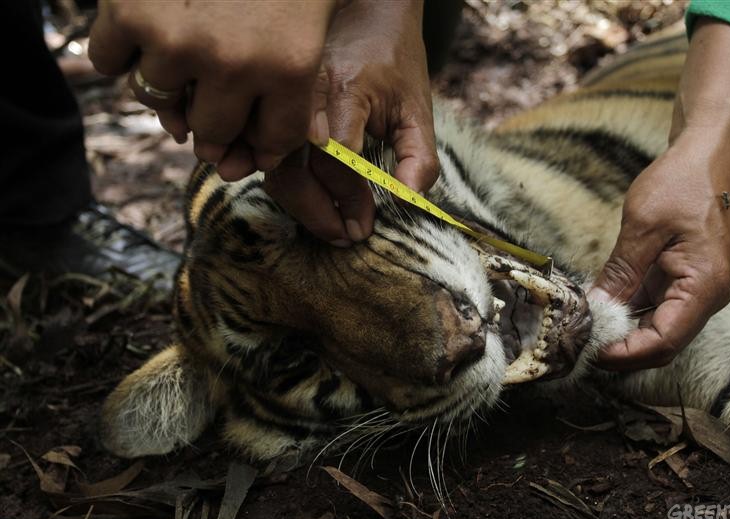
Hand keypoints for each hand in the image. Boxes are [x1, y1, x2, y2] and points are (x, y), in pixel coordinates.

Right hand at [89, 0, 339, 176]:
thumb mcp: (308, 14)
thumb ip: (285, 80)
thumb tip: (223, 155)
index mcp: (292, 66)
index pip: (273, 143)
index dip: (260, 139)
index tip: (252, 125)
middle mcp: (236, 64)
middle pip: (211, 132)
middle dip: (214, 114)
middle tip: (212, 79)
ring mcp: (178, 41)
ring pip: (156, 100)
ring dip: (166, 77)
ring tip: (181, 41)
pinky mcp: (129, 12)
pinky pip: (108, 63)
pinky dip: (118, 49)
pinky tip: (143, 24)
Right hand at [264, 0, 438, 243]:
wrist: (366, 9)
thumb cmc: (395, 59)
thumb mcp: (417, 106)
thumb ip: (419, 156)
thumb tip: (408, 200)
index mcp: (346, 91)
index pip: (337, 161)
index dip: (350, 200)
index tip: (364, 226)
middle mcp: (305, 95)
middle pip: (293, 171)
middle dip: (318, 214)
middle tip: (344, 237)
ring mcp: (282, 98)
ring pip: (272, 166)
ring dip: (297, 205)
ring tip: (327, 226)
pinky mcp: (271, 102)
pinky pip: (261, 151)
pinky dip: (278, 182)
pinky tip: (302, 200)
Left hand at [590, 133, 729, 369]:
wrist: (708, 153)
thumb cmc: (682, 182)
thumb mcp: (642, 227)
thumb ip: (620, 272)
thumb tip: (597, 309)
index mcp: (705, 285)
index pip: (664, 340)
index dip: (625, 353)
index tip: (590, 351)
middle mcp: (708, 294)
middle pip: (663, 343)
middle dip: (623, 350)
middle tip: (581, 345)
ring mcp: (698, 288)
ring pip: (659, 328)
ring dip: (625, 333)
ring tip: (586, 330)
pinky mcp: (686, 278)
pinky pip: (657, 307)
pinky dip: (630, 313)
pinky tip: (601, 309)